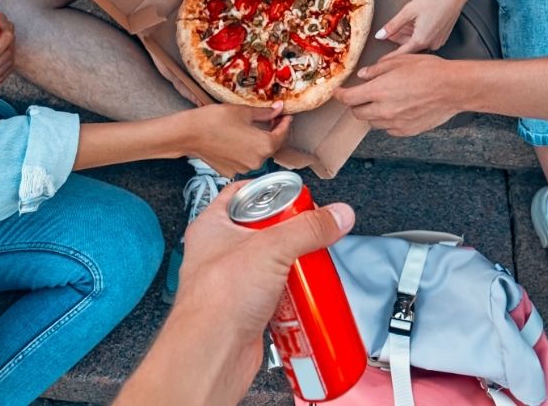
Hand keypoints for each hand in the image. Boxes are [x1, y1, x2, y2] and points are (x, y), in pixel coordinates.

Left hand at [175, 180, 356, 338]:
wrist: (211, 355)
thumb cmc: (216, 301)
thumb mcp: (270, 249)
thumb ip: (308, 229)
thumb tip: (336, 215)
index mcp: (213, 226)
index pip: (243, 194)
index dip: (270, 193)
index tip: (297, 198)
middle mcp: (221, 253)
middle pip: (265, 233)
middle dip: (292, 237)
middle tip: (312, 236)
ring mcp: (235, 284)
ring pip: (273, 266)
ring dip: (295, 268)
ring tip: (313, 265)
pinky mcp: (248, 311)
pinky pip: (277, 297)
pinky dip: (293, 297)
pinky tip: (305, 296)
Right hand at [178, 103, 290, 176]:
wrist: (189, 134)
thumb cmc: (215, 120)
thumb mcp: (244, 112)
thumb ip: (265, 113)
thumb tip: (278, 109)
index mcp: (264, 145)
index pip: (282, 135)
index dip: (285, 123)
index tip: (285, 115)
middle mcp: (256, 161)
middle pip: (271, 146)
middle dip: (273, 132)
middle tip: (272, 119)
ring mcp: (243, 169)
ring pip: (257, 154)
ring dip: (258, 143)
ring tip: (252, 129)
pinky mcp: (230, 171)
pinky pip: (244, 160)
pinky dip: (244, 151)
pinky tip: (237, 139)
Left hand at [335, 50, 462, 136]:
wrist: (452, 88)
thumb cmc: (429, 71)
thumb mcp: (400, 61)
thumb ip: (378, 69)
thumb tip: (364, 75)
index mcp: (378, 91)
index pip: (349, 98)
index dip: (340, 95)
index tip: (339, 92)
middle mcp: (383, 110)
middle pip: (358, 113)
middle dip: (356, 105)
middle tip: (361, 96)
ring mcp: (395, 123)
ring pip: (373, 123)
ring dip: (372, 114)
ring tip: (382, 103)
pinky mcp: (407, 131)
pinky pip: (389, 129)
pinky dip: (388, 122)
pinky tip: (396, 111)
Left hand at [373, 0, 466, 54]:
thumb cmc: (434, 0)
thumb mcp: (408, 11)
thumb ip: (393, 25)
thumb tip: (380, 35)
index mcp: (421, 40)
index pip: (401, 54)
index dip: (389, 57)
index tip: (381, 62)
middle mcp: (431, 44)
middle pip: (409, 47)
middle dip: (399, 39)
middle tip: (390, 30)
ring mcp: (438, 41)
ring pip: (418, 42)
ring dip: (409, 35)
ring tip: (405, 22)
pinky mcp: (443, 37)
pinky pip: (426, 39)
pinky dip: (418, 33)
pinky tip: (417, 22)